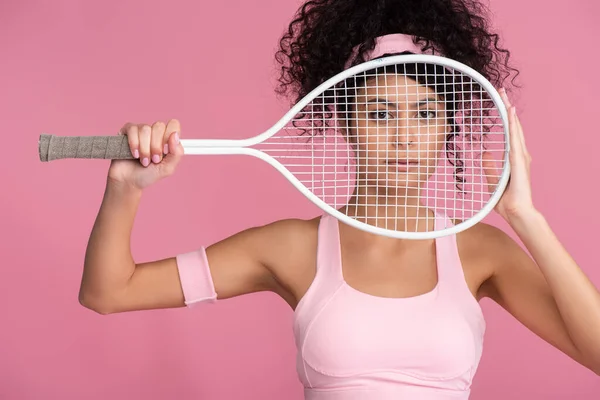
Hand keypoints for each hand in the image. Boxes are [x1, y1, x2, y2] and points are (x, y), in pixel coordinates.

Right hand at [107, 119, 183, 189]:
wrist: (129, 181)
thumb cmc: (148, 175)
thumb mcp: (167, 168)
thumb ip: (176, 153)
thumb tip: (175, 135)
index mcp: (167, 139)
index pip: (173, 124)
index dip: (169, 136)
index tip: (165, 151)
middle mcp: (154, 132)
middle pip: (159, 126)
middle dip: (156, 146)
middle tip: (154, 160)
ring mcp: (140, 131)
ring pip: (145, 129)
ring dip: (144, 149)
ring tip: (143, 160)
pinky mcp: (127, 132)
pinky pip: (132, 129)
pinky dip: (134, 144)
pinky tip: (134, 154)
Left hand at [482, 88, 534, 222]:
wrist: (515, 212)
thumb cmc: (506, 201)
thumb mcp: (492, 182)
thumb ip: (489, 168)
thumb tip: (484, 155)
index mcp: (514, 159)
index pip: (510, 134)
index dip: (506, 118)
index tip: (502, 103)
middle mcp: (520, 155)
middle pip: (514, 127)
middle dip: (508, 108)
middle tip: (503, 91)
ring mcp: (521, 157)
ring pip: (515, 129)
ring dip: (510, 112)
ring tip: (505, 96)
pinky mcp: (519, 161)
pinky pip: (515, 139)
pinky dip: (513, 125)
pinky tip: (510, 113)